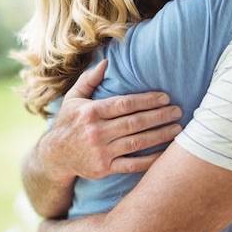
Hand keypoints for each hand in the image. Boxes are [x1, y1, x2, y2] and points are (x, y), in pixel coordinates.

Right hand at [38, 60, 182, 186]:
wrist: (54, 156)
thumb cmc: (68, 122)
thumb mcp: (73, 99)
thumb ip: (89, 80)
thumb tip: (106, 62)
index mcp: (91, 112)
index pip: (124, 104)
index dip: (147, 100)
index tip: (165, 97)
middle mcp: (96, 132)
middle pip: (135, 123)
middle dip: (159, 116)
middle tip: (178, 111)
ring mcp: (101, 152)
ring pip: (137, 143)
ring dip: (160, 135)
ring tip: (177, 129)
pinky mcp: (105, 169)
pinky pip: (132, 165)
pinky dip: (151, 160)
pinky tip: (165, 153)